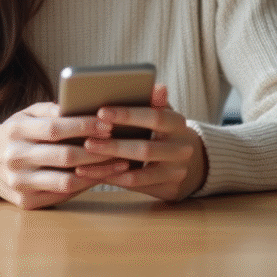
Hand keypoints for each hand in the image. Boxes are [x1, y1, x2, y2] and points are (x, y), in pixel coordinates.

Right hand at [0, 101, 131, 209]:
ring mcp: (19, 183)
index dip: (83, 127)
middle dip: (98, 151)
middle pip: (64, 156)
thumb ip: (50, 109)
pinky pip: (62, 195)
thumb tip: (80, 105)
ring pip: (66, 181)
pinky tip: (102, 176)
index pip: (55, 129)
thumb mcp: (26, 115)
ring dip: (97, 172)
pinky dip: (85, 185)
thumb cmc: (15, 134)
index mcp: (16, 131)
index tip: (108, 124)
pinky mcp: (26, 202)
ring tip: (120, 163)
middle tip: (122, 145)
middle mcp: (16, 158)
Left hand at [73, 84, 207, 201]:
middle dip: (113, 146)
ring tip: (83, 163)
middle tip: (87, 141)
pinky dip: (114, 180)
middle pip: (145, 149)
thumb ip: (155, 102)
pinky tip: (95, 174)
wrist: (193, 162)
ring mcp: (176, 172)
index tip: (101, 112)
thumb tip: (156, 86)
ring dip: (109, 167)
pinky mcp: (169, 190)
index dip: (128, 115)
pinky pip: (137, 187)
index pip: (155, 117)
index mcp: (178, 124)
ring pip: (139, 174)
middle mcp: (182, 149)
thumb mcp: (164, 114)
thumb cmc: (166, 132)